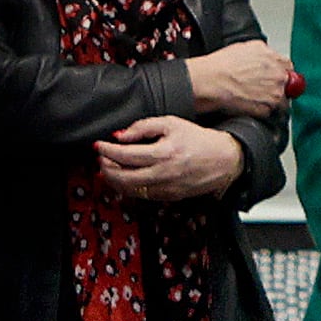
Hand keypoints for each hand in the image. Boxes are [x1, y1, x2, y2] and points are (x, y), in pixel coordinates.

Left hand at [96, 118, 245, 201]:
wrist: (222, 160)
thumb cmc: (197, 139)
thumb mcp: (170, 123)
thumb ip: (143, 127)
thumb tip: (120, 136)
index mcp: (164, 153)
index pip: (126, 155)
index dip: (107, 151)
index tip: (98, 145)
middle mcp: (164, 174)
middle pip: (123, 177)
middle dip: (106, 168)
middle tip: (100, 159)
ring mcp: (166, 189)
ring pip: (130, 190)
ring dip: (114, 181)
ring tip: (106, 169)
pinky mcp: (168, 197)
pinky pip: (141, 195)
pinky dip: (127, 188)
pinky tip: (122, 179)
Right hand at [183, 42, 292, 117]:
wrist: (212, 81)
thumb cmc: (221, 66)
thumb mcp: (245, 48)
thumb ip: (262, 54)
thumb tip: (266, 59)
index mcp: (272, 57)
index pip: (288, 67)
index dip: (280, 73)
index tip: (276, 78)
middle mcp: (277, 74)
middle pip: (287, 85)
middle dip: (278, 87)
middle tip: (262, 90)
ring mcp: (274, 93)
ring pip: (281, 101)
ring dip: (271, 101)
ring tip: (252, 99)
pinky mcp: (267, 109)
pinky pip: (270, 113)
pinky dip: (262, 111)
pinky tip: (249, 106)